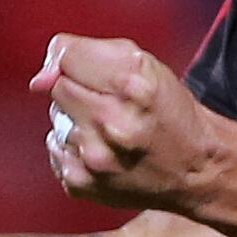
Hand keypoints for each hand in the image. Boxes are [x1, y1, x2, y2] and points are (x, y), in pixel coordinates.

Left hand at [31, 35, 220, 210]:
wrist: (196, 169)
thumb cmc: (172, 114)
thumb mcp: (146, 65)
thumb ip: (89, 54)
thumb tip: (39, 78)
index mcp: (132, 84)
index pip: (67, 55)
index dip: (75, 59)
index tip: (90, 70)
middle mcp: (111, 122)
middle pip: (58, 88)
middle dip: (79, 90)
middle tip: (107, 102)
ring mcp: (94, 157)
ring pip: (56, 119)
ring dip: (77, 121)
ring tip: (109, 130)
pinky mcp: (81, 182)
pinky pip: (56, 149)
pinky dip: (74, 147)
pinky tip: (102, 150)